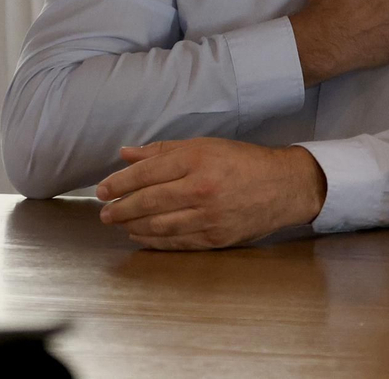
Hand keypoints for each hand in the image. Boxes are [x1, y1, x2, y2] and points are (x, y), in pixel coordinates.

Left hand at [96, 138, 325, 249]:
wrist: (285, 186)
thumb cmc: (244, 162)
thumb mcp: (207, 145)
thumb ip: (164, 151)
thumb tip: (126, 154)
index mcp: (199, 159)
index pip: (146, 173)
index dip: (118, 183)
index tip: (102, 190)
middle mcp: (201, 188)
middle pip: (147, 202)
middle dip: (119, 209)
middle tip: (105, 212)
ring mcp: (208, 216)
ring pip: (157, 226)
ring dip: (131, 227)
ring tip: (120, 224)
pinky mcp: (215, 237)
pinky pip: (175, 242)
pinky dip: (152, 241)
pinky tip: (140, 236)